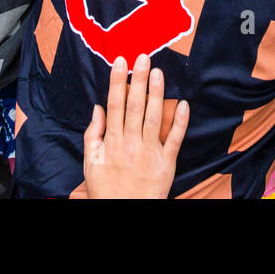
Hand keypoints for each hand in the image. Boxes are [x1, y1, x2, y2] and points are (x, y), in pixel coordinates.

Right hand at [82, 55, 187, 199]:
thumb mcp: (91, 164)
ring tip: (158, 72)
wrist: (124, 215)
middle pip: (134, 106)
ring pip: (154, 118)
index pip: (114, 105)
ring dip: (156, 94)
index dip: (118, 82)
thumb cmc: (105, 190)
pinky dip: (180, 122)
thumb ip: (93, 135)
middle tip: (143, 57)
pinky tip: (184, 104)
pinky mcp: (166, 163)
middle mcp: (131, 144)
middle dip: (138, 80)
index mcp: (112, 142)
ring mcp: (150, 153)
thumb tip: (97, 108)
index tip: (121, 61)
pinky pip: (174, 139)